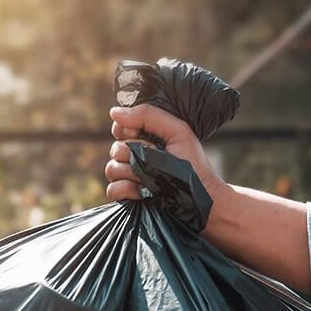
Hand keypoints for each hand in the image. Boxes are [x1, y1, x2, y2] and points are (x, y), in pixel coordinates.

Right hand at [104, 104, 222, 201]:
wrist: (200, 197)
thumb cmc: (192, 164)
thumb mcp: (177, 131)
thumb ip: (148, 115)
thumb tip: (114, 113)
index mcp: (145, 139)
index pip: (120, 128)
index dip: (126, 130)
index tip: (140, 135)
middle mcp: (135, 156)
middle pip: (115, 149)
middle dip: (132, 153)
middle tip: (154, 159)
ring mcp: (130, 177)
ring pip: (111, 169)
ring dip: (131, 172)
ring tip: (150, 177)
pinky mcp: (128, 196)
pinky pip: (112, 189)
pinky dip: (126, 190)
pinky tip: (142, 191)